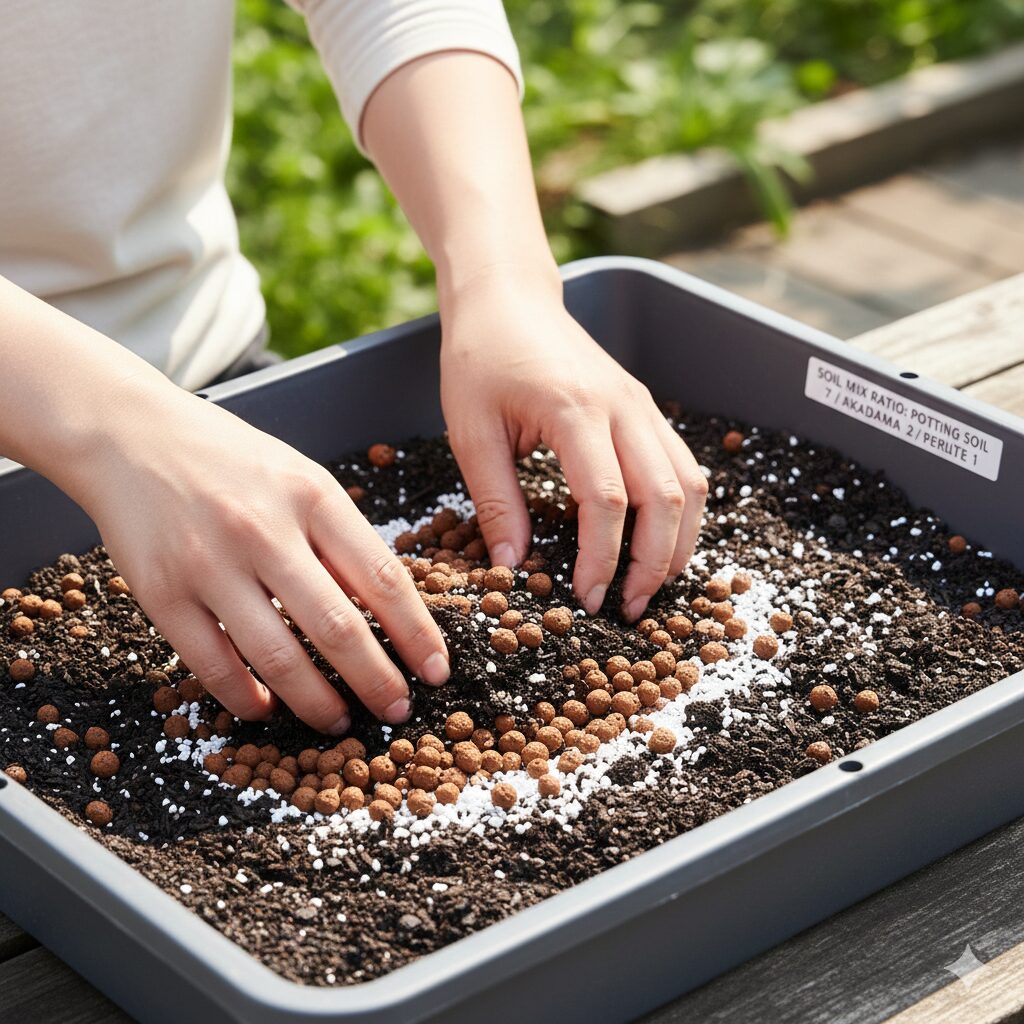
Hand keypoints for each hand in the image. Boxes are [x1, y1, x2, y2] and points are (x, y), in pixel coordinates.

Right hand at [71, 382, 449, 731]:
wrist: (132, 436)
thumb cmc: (230, 460)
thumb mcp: (301, 479)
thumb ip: (340, 538)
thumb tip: (388, 608)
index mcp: (312, 497)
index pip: (382, 578)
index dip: (416, 633)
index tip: (436, 669)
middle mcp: (264, 530)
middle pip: (337, 626)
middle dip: (376, 681)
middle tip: (397, 710)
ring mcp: (210, 564)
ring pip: (277, 656)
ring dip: (316, 702)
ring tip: (338, 721)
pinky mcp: (162, 593)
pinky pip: (213, 664)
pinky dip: (246, 698)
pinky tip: (267, 709)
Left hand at [440, 266, 707, 621]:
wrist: (508, 298)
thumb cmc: (481, 358)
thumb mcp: (471, 432)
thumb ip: (494, 501)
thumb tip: (512, 567)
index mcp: (575, 409)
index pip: (608, 500)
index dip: (602, 559)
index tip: (586, 600)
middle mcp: (623, 406)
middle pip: (667, 497)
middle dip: (654, 563)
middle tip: (627, 609)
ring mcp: (642, 405)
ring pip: (690, 483)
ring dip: (679, 542)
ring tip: (650, 585)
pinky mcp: (645, 408)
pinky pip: (683, 465)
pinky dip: (681, 512)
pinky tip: (659, 541)